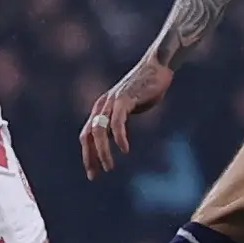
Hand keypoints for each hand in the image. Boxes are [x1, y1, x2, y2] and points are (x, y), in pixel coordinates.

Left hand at [81, 56, 175, 178]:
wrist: (156, 67)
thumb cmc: (144, 88)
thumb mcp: (127, 107)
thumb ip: (119, 120)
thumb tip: (116, 137)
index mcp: (101, 108)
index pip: (87, 135)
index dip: (88, 154)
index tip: (93, 172)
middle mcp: (102, 105)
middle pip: (88, 135)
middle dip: (89, 157)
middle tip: (95, 175)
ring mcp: (112, 102)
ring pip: (99, 131)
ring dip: (102, 151)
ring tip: (109, 167)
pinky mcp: (124, 99)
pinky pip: (117, 122)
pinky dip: (119, 138)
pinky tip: (124, 150)